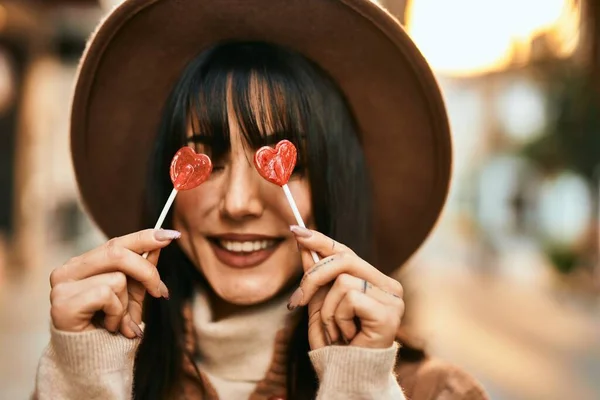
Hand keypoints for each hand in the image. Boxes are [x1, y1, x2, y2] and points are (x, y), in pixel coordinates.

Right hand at [48, 229, 179, 338]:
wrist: (91, 361)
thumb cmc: (110, 324)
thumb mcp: (133, 293)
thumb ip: (143, 268)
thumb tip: (161, 241)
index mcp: (84, 263)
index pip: (116, 242)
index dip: (144, 237)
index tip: (171, 235)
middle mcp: (69, 269)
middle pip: (117, 253)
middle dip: (147, 272)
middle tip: (160, 293)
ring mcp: (62, 285)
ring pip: (117, 278)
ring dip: (127, 304)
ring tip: (119, 320)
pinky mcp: (63, 303)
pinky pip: (106, 295)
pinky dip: (117, 314)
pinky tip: (109, 326)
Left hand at [289, 226, 403, 349]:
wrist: (349, 373)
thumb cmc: (337, 341)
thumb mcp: (319, 303)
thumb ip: (315, 275)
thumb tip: (303, 243)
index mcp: (373, 280)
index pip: (346, 251)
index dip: (321, 240)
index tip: (296, 231)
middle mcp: (387, 285)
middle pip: (343, 259)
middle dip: (313, 277)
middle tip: (297, 301)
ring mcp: (391, 298)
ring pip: (343, 280)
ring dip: (327, 308)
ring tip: (335, 329)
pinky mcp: (389, 311)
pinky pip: (349, 297)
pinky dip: (339, 317)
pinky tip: (348, 334)